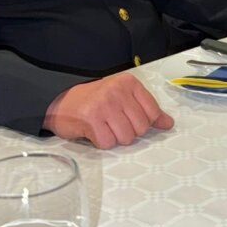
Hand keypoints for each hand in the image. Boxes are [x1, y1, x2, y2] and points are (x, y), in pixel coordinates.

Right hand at [44, 72, 173, 148]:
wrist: (59, 101)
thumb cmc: (93, 100)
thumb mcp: (122, 98)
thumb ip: (146, 109)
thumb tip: (167, 123)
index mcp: (128, 83)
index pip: (153, 111)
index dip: (143, 122)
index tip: (130, 119)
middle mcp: (117, 91)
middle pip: (141, 127)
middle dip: (128, 131)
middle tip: (113, 123)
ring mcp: (104, 105)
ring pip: (126, 137)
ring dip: (115, 138)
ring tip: (104, 126)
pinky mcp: (91, 120)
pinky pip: (108, 143)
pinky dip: (102, 142)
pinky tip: (94, 131)